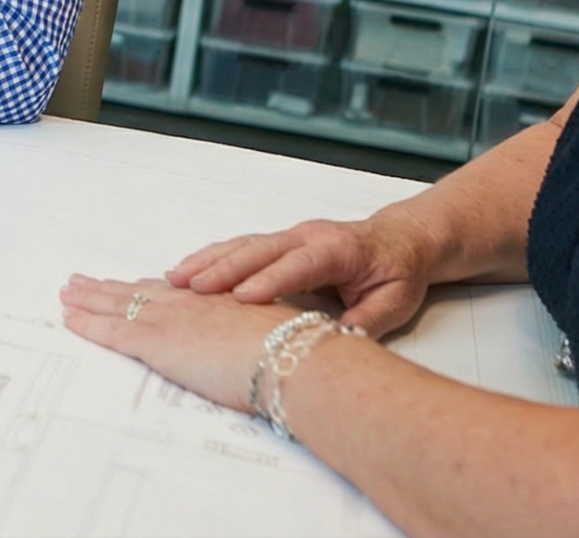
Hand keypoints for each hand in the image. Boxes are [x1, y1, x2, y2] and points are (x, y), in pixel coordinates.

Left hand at [61, 274, 297, 408]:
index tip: (132, 283)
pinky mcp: (156, 341)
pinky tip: (68, 318)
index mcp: (216, 301)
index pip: (172, 293)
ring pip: (117, 303)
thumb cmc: (294, 352)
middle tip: (83, 281)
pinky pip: (110, 329)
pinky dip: (86, 323)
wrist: (292, 356)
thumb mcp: (271, 336)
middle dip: (109, 287)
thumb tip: (259, 350)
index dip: (147, 288)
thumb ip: (253, 338)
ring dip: (89, 298)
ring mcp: (170, 319)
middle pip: (138, 291)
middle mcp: (188, 302)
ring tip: (68, 292)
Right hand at [167, 214, 436, 335]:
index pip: (299, 264)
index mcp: (338, 249)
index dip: (270, 280)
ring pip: (243, 245)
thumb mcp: (397, 301)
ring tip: (175, 278)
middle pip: (260, 249)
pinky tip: (188, 272)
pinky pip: (241, 247)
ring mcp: (290, 236)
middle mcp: (308, 236)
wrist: (402, 240)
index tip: (241, 296)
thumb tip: (338, 341)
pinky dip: (212, 258)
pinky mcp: (279, 243)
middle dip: (223, 268)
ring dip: (208, 260)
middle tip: (191, 287)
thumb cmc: (399, 271)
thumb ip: (368, 320)